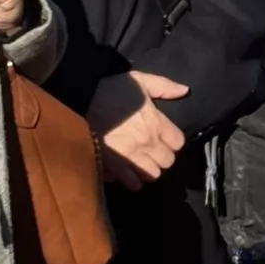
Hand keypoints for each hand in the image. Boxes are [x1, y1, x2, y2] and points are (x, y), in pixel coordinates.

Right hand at [88, 69, 190, 187]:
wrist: (79, 101)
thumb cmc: (110, 89)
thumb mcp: (139, 80)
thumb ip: (164, 86)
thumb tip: (185, 90)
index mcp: (156, 123)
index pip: (178, 143)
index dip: (173, 141)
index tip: (164, 137)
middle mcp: (147, 142)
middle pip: (168, 161)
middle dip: (162, 156)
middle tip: (152, 150)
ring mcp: (131, 156)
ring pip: (153, 175)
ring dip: (149, 169)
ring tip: (140, 162)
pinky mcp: (114, 166)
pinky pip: (132, 183)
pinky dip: (132, 179)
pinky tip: (127, 170)